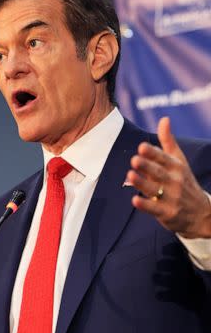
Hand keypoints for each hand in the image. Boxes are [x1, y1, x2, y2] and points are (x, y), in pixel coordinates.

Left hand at [126, 117, 210, 238]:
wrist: (202, 213)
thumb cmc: (184, 182)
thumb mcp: (179, 161)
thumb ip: (168, 141)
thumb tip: (164, 119)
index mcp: (176, 167)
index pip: (164, 158)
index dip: (153, 153)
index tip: (142, 147)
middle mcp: (174, 181)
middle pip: (158, 173)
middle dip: (147, 166)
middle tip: (134, 159)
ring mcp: (171, 198)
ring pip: (154, 189)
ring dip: (142, 183)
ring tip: (130, 175)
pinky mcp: (166, 213)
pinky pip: (154, 208)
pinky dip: (145, 205)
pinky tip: (134, 200)